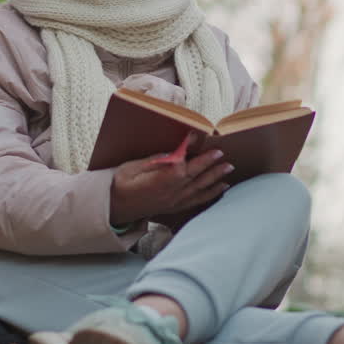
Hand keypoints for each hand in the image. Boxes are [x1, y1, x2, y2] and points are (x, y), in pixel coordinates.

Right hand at [109, 143, 233, 225]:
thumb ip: (154, 161)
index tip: (196, 136)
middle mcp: (169, 194)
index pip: (178, 165)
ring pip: (199, 188)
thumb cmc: (120, 184)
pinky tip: (222, 187)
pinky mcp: (175, 207)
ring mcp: (174, 202)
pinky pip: (197, 200)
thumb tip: (173, 153)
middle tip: (222, 153)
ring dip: (215, 177)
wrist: (114, 208)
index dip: (188, 151)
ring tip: (229, 167)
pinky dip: (211, 193)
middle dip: (209, 164)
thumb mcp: (131, 168)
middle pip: (194, 177)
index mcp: (157, 183)